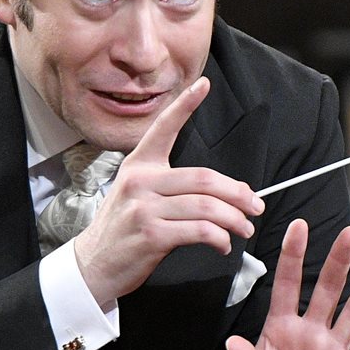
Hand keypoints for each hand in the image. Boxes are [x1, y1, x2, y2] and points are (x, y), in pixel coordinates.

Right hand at [74, 77, 264, 307]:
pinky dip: (219, 238)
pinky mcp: (150, 234)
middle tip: (255, 205)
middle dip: (237, 193)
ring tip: (245, 229)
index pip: (164, 128)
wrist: (94, 264)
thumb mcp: (138, 196)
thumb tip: (224, 192)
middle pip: (203, 178)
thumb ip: (173, 187)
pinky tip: (222, 244)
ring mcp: (143, 208)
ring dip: (234, 219)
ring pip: (205, 206)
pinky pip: (198, 231)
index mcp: (139, 166)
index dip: (184, 105)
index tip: (203, 85)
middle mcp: (140, 181)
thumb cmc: (124, 230)